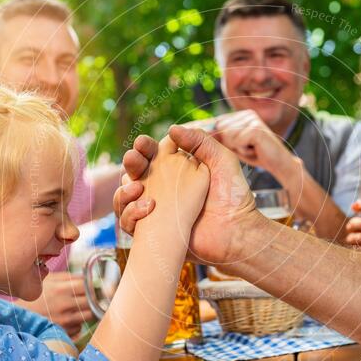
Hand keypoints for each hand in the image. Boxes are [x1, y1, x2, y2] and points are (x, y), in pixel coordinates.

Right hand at [22, 272, 92, 336]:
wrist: (16, 317)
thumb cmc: (35, 297)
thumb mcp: (48, 281)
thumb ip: (68, 277)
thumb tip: (89, 277)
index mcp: (60, 288)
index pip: (88, 285)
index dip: (93, 285)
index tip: (94, 286)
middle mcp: (64, 304)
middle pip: (93, 300)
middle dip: (94, 299)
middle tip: (92, 297)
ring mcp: (64, 320)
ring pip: (90, 315)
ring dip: (88, 311)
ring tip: (81, 308)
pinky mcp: (63, 332)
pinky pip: (80, 328)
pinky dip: (77, 324)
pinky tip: (69, 320)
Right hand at [115, 127, 257, 264]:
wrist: (236, 231)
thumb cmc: (233, 195)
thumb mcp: (222, 160)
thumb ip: (200, 140)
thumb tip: (171, 129)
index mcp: (177, 169)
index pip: (152, 154)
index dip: (144, 146)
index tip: (144, 144)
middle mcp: (163, 188)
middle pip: (135, 172)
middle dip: (131, 162)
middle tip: (134, 159)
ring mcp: (155, 210)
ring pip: (125, 196)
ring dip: (124, 189)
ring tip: (137, 187)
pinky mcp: (152, 231)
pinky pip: (128, 221)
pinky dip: (129, 213)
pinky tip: (146, 207)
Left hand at [211, 110, 295, 176]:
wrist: (279, 163)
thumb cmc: (255, 155)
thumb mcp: (232, 145)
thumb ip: (217, 137)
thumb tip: (192, 131)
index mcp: (239, 115)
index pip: (216, 123)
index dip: (212, 136)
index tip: (220, 145)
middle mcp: (246, 114)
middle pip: (219, 129)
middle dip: (228, 145)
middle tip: (245, 149)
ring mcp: (252, 119)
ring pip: (227, 136)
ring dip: (236, 148)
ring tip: (250, 150)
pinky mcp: (256, 128)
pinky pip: (237, 141)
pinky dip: (243, 150)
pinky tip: (255, 150)